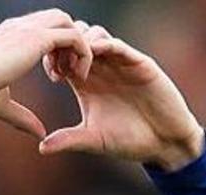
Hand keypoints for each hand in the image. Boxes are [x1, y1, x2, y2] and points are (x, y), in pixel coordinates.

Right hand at [0, 9, 92, 139]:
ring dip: (77, 48)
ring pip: (69, 23)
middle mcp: (18, 26)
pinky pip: (74, 36)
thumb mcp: (3, 105)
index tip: (55, 76)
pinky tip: (76, 77)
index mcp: (8, 35)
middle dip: (68, 44)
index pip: (40, 27)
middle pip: (58, 18)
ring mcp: (28, 28)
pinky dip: (82, 53)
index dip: (54, 50)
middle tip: (68, 73)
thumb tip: (39, 134)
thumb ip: (22, 116)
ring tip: (74, 75)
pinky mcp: (37, 38)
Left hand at [40, 24, 204, 170]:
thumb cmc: (130, 141)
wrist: (164, 143)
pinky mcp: (138, 64)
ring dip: (83, 44)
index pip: (63, 56)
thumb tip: (41, 148)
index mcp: (86, 82)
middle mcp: (102, 69)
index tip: (52, 75)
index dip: (54, 58)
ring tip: (79, 67)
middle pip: (76, 39)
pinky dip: (104, 45)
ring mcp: (120, 64)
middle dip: (66, 46)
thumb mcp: (94, 140)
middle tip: (63, 65)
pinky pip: (118, 45)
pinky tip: (95, 56)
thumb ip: (69, 140)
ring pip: (96, 35)